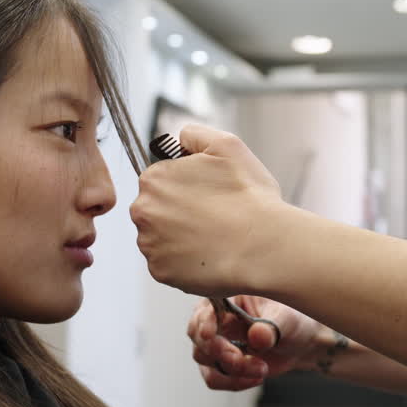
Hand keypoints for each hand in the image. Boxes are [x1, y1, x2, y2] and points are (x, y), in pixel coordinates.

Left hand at [131, 124, 287, 296]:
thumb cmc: (249, 198)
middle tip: (212, 217)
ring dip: (180, 238)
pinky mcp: (160, 272)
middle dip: (179, 212)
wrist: (263, 246)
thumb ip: (194, 134)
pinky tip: (209, 254)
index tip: (207, 195)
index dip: (186, 186)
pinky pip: (168, 264)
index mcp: (154, 179)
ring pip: (160, 238)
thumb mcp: (226, 145)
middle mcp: (143, 211)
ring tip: (213, 237)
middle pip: (156, 209)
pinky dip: (184, 262)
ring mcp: (149, 244)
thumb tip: (179, 139)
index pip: (161, 180)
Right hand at [188, 296, 324, 391]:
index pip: (205, 309)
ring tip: (261, 369)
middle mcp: (215, 319)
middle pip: (199, 338)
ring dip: (232, 370)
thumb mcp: (288, 319)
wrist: (300, 343)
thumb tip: (256, 335)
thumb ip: (272, 327)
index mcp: (227, 298)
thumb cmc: (292, 321)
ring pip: (204, 360)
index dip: (204, 323)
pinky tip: (256, 377)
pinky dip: (233, 382)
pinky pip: (214, 378)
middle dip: (221, 353)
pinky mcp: (219, 363)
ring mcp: (215, 343)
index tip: (209, 334)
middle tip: (244, 360)